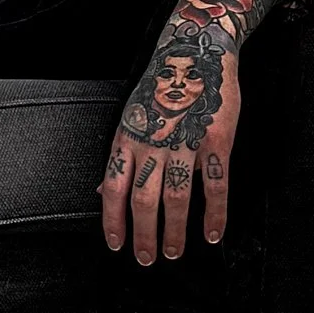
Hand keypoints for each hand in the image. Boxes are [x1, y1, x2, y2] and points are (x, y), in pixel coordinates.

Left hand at [101, 37, 239, 262]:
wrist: (193, 54)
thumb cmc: (160, 89)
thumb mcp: (129, 119)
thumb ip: (119, 158)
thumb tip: (98, 189)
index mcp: (126, 139)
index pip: (112, 187)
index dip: (112, 219)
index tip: (115, 244)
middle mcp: (151, 145)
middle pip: (143, 200)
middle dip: (142, 234)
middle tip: (146, 258)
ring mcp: (183, 144)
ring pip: (175, 198)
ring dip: (173, 231)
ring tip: (173, 252)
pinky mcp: (214, 142)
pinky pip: (214, 186)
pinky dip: (215, 214)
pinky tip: (213, 234)